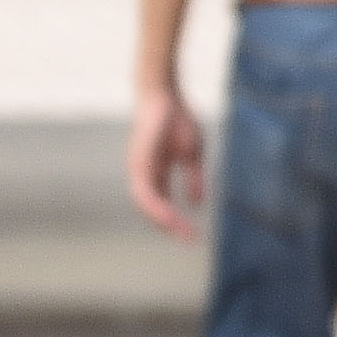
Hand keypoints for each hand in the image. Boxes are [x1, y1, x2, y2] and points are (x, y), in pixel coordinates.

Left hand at [127, 87, 208, 236]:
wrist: (164, 95)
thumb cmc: (177, 120)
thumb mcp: (192, 156)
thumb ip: (194, 180)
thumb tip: (197, 204)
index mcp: (155, 175)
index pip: (163, 205)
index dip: (178, 221)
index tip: (194, 235)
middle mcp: (144, 176)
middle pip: (154, 211)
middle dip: (172, 227)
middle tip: (189, 240)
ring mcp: (139, 171)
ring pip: (148, 206)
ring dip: (165, 221)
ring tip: (181, 233)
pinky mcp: (139, 164)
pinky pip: (145, 192)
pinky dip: (156, 207)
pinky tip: (169, 218)